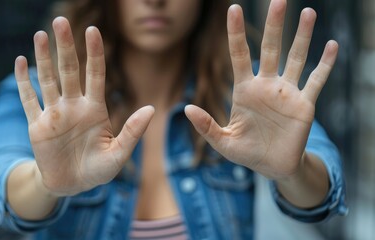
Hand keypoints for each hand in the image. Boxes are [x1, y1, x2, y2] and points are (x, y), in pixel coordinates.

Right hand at [14, 17, 153, 195]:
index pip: (95, 75)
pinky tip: (20, 61)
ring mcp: (54, 114)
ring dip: (43, 58)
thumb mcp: (119, 155)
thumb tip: (152, 109)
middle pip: (68, 70)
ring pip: (47, 80)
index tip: (92, 30)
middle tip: (60, 21)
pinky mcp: (36, 125)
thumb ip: (133, 132)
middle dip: (65, 47)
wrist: (71, 185)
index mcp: (95, 109)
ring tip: (40, 34)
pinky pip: (28, 99)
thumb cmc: (98, 170)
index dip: (94, 53)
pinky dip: (23, 82)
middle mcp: (74, 106)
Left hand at [185, 0, 337, 179]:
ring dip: (302, 36)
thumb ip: (206, 126)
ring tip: (308, 12)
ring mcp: (286, 92)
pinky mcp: (304, 104)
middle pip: (270, 49)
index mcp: (244, 90)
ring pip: (296, 58)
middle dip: (274, 25)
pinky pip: (316, 80)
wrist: (273, 166)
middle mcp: (266, 85)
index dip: (236, 33)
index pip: (239, 55)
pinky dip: (324, 64)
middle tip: (278, 0)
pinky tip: (332, 45)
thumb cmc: (247, 152)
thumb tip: (186, 109)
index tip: (233, 9)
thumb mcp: (223, 141)